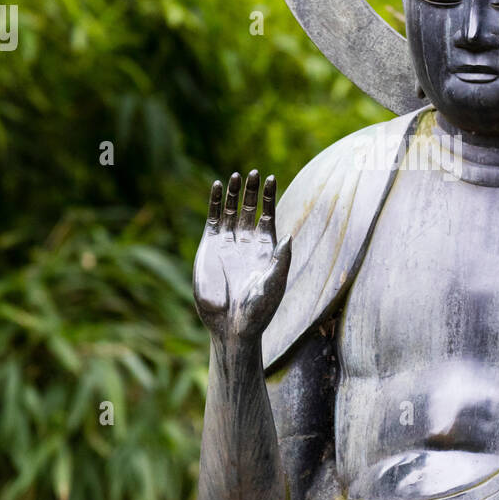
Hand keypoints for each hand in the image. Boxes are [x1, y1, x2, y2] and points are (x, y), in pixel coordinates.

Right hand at [193, 171, 290, 338]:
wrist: (232, 326)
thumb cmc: (258, 310)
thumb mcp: (274, 284)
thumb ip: (281, 260)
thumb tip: (288, 236)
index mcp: (266, 248)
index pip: (268, 215)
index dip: (269, 197)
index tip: (270, 178)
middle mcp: (247, 243)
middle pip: (249, 209)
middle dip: (252, 191)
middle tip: (253, 173)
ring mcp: (228, 244)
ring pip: (230, 211)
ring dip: (232, 194)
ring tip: (235, 176)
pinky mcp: (210, 247)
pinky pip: (212, 221)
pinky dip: (214, 204)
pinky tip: (216, 187)